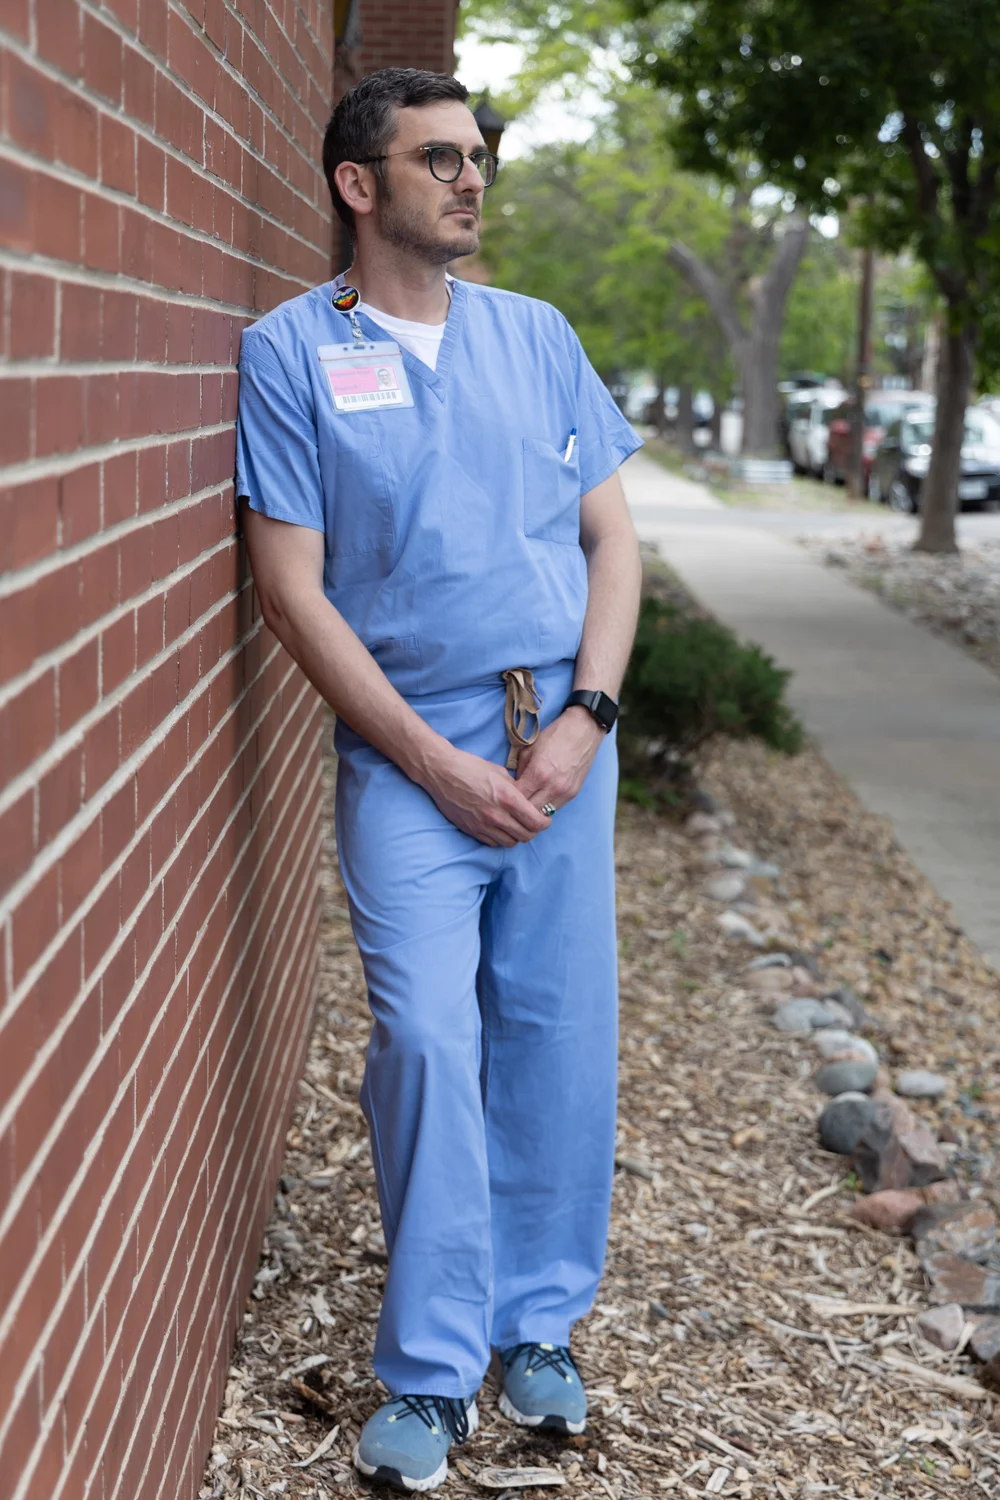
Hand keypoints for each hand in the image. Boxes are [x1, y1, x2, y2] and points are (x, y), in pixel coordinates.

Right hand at [425, 747, 551, 847]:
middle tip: (532, 823)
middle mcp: (496, 815)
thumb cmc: (470, 767)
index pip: (536, 822)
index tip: (544, 818)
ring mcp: (483, 825)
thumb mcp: (499, 772)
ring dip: (516, 836)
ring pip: (510, 842)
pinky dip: (500, 838)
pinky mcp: (471, 829)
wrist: (441, 772)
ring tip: (516, 825)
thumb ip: (516, 789)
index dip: (544, 822)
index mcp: (507, 798)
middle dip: (533, 831)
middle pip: (526, 836)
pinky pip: (492, 843)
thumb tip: (527, 800)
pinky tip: (499, 827)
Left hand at [515, 707, 603, 813]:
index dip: (508, 800)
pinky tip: (540, 799)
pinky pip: (555, 808)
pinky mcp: (574, 793)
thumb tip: (514, 786)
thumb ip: (519, 771)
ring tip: (526, 804)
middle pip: (529, 812)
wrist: (583, 731)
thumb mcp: (529, 750)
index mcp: (538, 773)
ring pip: (543, 814)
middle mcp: (552, 786)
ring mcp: (565, 792)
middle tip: (512, 804)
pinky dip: (546, 807)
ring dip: (533, 811)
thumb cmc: (554, 736)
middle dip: (519, 809)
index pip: (517, 799)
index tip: (503, 797)